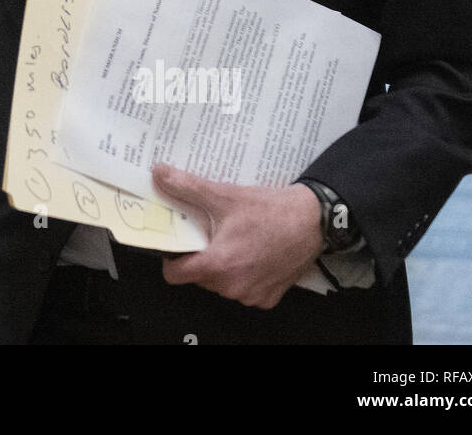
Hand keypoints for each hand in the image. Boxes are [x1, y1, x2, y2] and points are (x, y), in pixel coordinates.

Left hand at [152, 164, 323, 309]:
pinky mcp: (268, 298)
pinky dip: (243, 275)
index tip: (178, 243)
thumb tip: (159, 173)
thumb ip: (187, 186)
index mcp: (218, 265)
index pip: (174, 275)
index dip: (171, 258)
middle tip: (208, 233)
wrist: (312, 221)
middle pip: (198, 277)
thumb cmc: (269, 210)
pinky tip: (251, 253)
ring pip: (220, 284)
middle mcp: (233, 287)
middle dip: (199, 257)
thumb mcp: (224, 195)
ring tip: (232, 240)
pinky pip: (243, 290)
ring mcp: (252, 295)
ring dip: (222, 266)